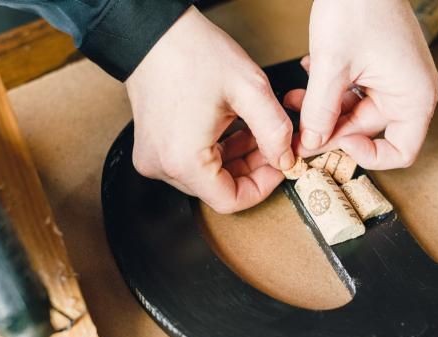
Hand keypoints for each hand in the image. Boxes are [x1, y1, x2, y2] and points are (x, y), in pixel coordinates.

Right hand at [126, 6, 293, 213]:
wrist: (152, 33)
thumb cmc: (191, 53)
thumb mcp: (249, 89)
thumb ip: (275, 130)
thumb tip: (285, 158)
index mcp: (184, 161)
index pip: (230, 201)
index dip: (262, 187)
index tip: (279, 166)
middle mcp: (163, 167)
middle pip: (218, 189)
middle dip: (251, 170)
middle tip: (272, 146)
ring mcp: (154, 159)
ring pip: (206, 178)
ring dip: (235, 160)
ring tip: (255, 133)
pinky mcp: (152, 149)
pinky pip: (191, 164)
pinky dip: (216, 153)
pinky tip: (233, 130)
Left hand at [285, 0, 437, 168]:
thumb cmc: (358, 6)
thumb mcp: (331, 66)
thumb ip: (319, 111)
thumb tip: (310, 144)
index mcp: (413, 96)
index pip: (401, 152)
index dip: (367, 156)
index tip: (337, 142)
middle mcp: (409, 91)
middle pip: (367, 132)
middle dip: (330, 130)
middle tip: (297, 129)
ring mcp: (393, 79)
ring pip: (354, 113)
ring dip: (323, 112)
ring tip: (294, 101)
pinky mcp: (378, 68)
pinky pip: (353, 93)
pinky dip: (330, 93)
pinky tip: (308, 79)